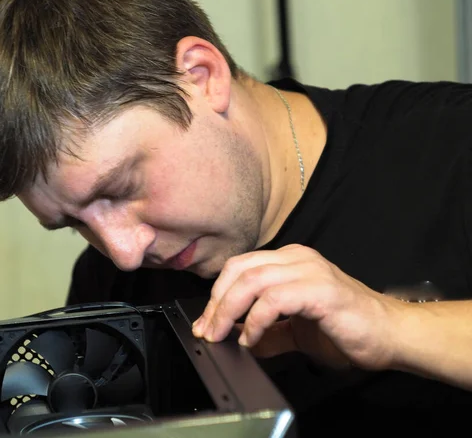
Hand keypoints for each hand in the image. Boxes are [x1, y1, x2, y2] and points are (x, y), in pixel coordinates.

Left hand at [192, 244, 403, 370]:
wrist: (391, 334)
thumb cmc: (348, 327)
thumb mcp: (295, 330)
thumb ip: (266, 331)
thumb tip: (235, 337)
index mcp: (289, 261)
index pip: (239, 267)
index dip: (216, 295)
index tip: (205, 323)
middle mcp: (297, 258)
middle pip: (238, 269)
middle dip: (216, 302)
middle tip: (208, 331)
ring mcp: (309, 270)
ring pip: (251, 279)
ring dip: (228, 311)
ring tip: (222, 335)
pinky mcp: (320, 289)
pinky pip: (274, 299)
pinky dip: (255, 321)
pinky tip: (252, 339)